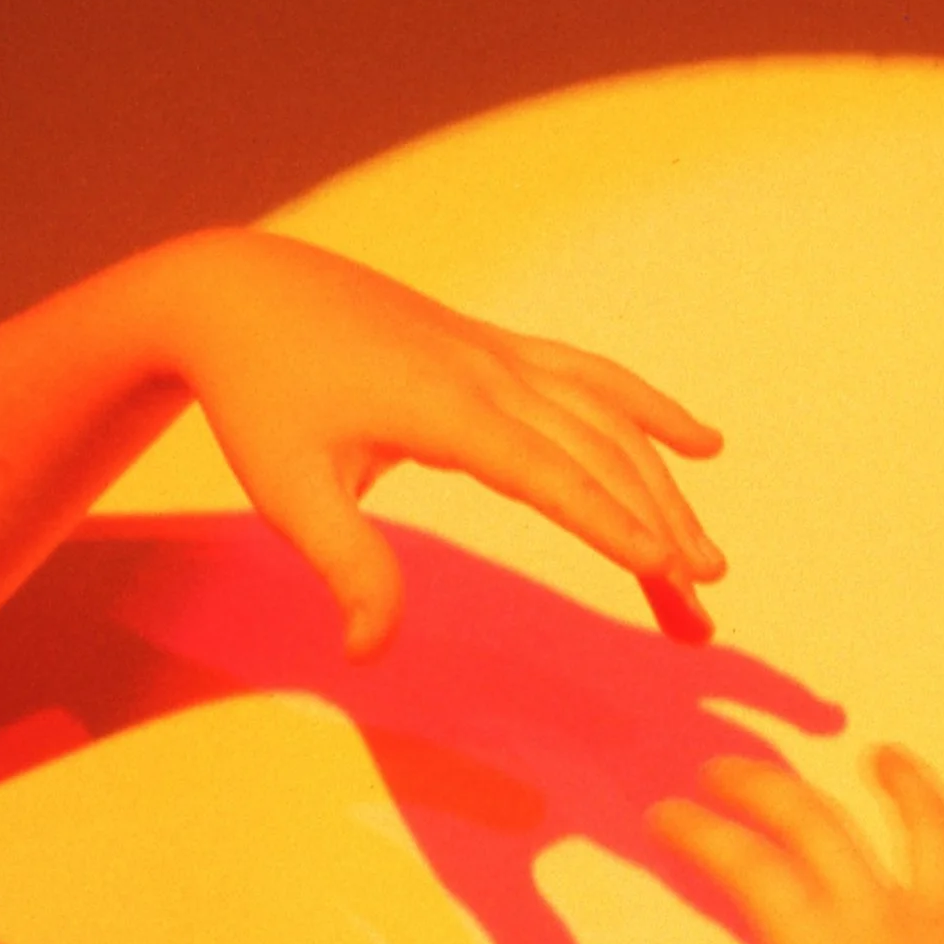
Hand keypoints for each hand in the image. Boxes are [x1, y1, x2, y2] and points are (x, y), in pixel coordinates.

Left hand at [162, 231, 725, 653]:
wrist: (236, 290)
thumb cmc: (257, 395)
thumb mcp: (285, 490)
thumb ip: (345, 567)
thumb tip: (369, 652)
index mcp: (442, 405)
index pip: (548, 470)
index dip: (609, 519)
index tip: (665, 568)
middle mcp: (486, 370)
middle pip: (598, 453)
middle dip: (659, 530)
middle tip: (702, 609)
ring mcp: (496, 353)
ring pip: (608, 420)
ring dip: (666, 491)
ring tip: (707, 566)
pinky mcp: (494, 348)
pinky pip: (592, 378)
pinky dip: (650, 411)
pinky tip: (702, 444)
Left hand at [593, 747, 943, 943]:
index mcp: (940, 925)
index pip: (928, 833)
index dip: (906, 791)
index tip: (881, 758)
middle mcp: (875, 921)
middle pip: (814, 828)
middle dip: (769, 791)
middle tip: (728, 770)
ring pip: (752, 873)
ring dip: (703, 838)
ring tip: (664, 817)